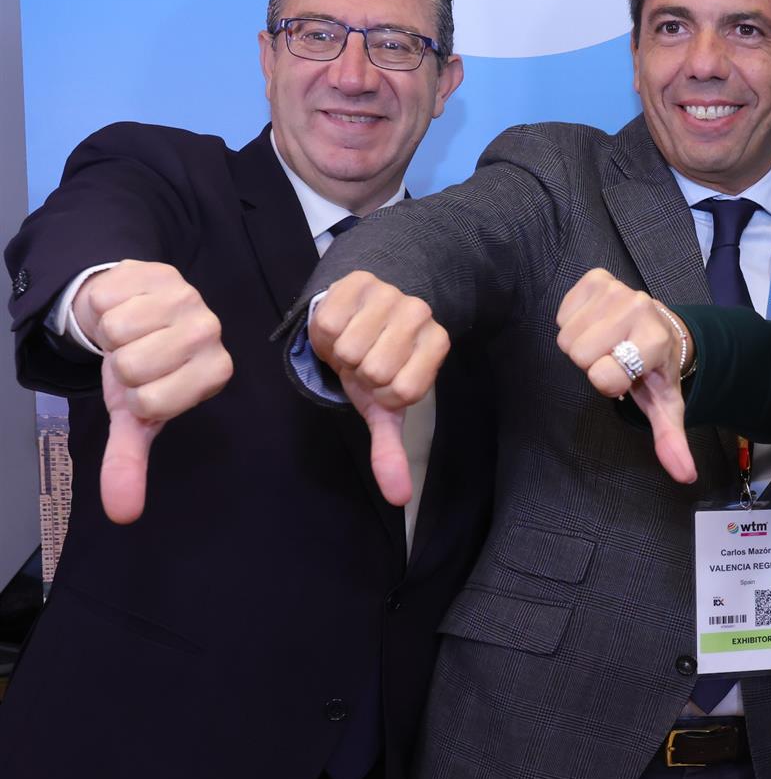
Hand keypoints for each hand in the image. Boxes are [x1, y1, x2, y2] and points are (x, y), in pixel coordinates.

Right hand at [70, 261, 233, 523]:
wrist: (130, 309)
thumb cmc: (140, 367)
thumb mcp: (134, 414)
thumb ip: (130, 462)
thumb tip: (122, 514)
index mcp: (214, 373)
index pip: (152, 402)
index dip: (134, 395)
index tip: (145, 384)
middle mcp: (211, 334)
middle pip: (133, 365)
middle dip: (121, 361)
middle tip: (135, 353)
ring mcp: (189, 299)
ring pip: (120, 331)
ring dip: (112, 332)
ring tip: (130, 331)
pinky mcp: (160, 271)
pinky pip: (108, 298)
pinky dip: (104, 304)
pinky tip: (124, 305)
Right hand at [308, 270, 447, 506]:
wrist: (355, 315)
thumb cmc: (374, 363)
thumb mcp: (382, 408)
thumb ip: (390, 450)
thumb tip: (399, 498)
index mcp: (438, 344)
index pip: (404, 391)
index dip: (382, 394)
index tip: (381, 382)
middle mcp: (422, 313)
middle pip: (375, 369)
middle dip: (358, 372)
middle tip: (362, 359)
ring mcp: (393, 292)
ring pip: (350, 346)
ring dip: (339, 351)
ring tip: (351, 342)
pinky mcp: (360, 280)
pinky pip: (328, 321)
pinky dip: (324, 330)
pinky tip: (339, 324)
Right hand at [554, 269, 695, 483]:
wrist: (662, 330)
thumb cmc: (656, 372)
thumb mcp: (665, 405)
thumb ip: (671, 439)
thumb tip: (685, 475)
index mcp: (654, 341)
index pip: (603, 376)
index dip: (609, 383)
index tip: (626, 377)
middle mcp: (639, 308)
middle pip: (579, 353)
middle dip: (592, 362)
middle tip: (614, 358)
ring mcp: (618, 289)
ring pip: (566, 334)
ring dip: (582, 343)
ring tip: (607, 342)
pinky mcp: (598, 277)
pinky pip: (563, 310)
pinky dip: (574, 321)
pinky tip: (597, 324)